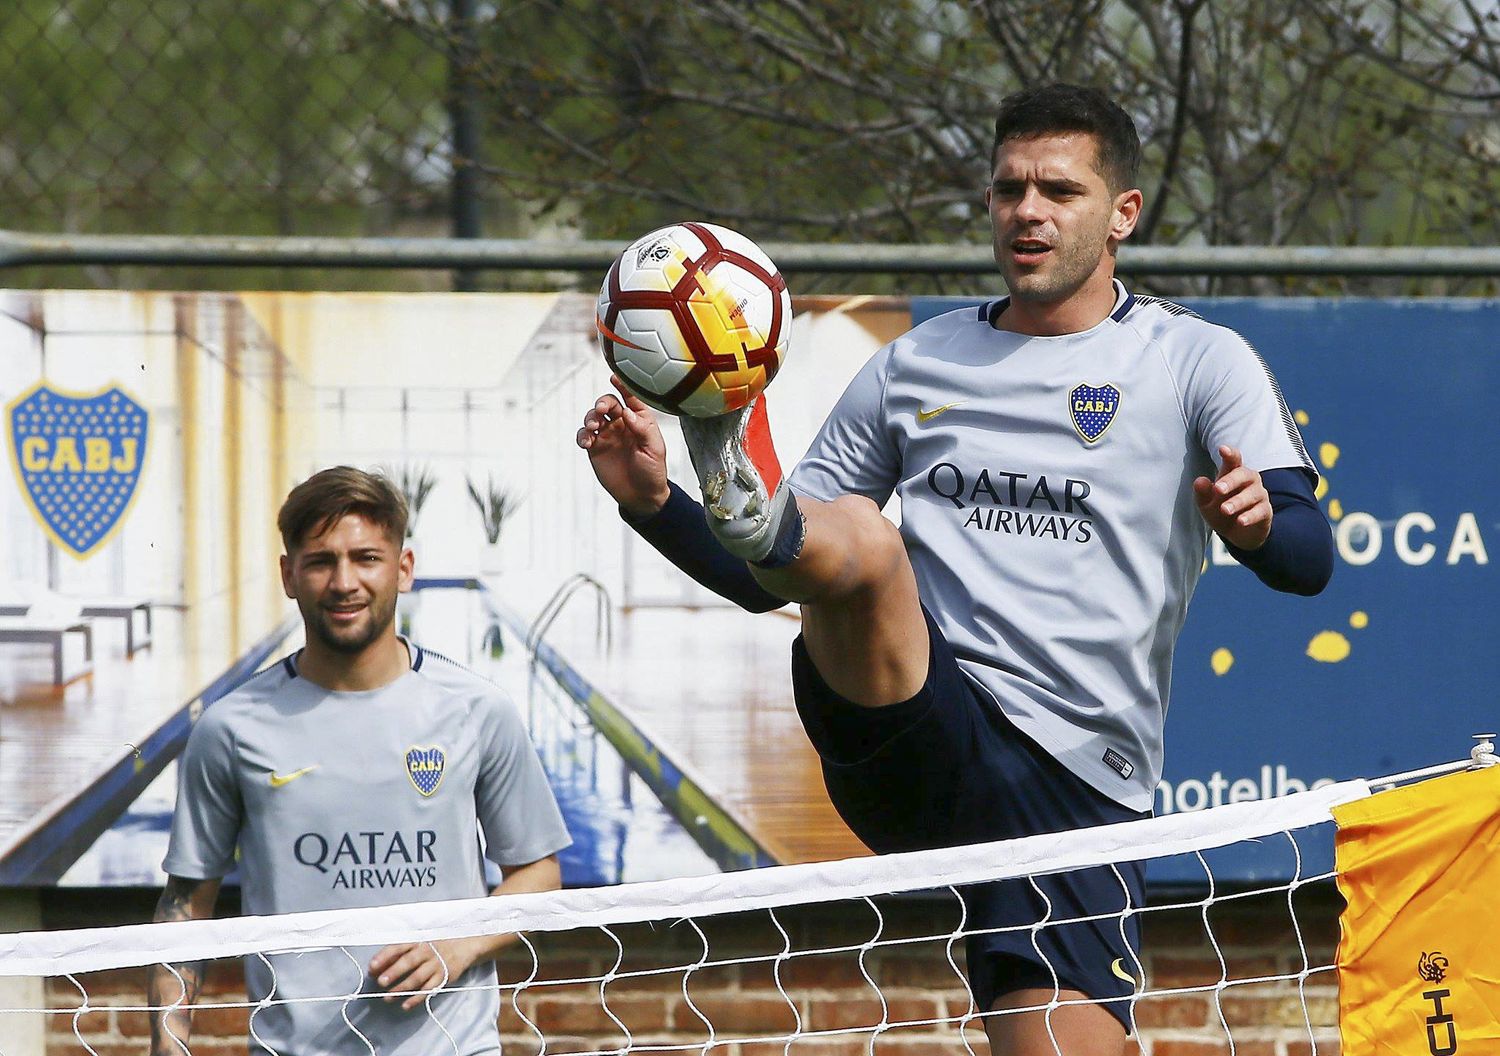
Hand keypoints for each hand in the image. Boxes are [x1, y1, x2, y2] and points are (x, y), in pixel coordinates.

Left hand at [368, 938, 482, 1010]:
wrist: (464, 946)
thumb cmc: (434, 946)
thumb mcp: (417, 944)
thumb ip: (397, 955)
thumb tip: (374, 969)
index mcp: (417, 941)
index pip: (399, 947)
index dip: (384, 957)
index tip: (372, 967)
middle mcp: (427, 951)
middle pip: (409, 962)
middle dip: (394, 972)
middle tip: (381, 982)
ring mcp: (436, 965)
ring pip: (417, 978)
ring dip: (402, 988)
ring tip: (388, 997)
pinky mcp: (444, 977)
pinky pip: (429, 989)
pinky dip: (417, 998)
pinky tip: (405, 1005)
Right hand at [576, 375, 670, 517]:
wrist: (642, 496)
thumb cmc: (653, 471)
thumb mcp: (654, 450)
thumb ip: (642, 429)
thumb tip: (626, 412)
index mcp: (639, 420)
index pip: (630, 398)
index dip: (623, 386)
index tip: (614, 378)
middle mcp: (622, 424)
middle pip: (608, 404)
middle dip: (602, 403)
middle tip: (602, 410)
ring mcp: (607, 435)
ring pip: (593, 417)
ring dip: (590, 417)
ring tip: (593, 427)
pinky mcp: (595, 449)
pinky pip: (584, 436)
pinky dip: (583, 435)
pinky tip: (587, 441)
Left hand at [1193, 445, 1271, 549]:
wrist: (1236, 533)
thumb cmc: (1221, 511)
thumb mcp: (1206, 503)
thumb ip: (1202, 492)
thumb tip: (1199, 481)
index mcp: (1232, 474)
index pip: (1233, 460)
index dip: (1230, 454)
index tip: (1222, 449)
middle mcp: (1248, 481)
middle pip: (1244, 474)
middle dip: (1230, 480)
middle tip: (1218, 489)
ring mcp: (1258, 495)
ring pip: (1253, 493)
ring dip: (1237, 501)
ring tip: (1224, 510)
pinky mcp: (1265, 511)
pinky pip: (1261, 510)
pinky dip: (1250, 516)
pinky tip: (1241, 521)